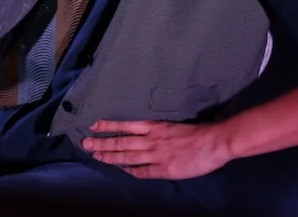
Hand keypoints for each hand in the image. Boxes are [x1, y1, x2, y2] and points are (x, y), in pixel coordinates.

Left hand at [82, 120, 231, 179]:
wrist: (213, 142)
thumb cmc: (196, 132)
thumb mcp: (172, 125)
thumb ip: (156, 130)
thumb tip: (143, 133)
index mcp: (154, 126)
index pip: (125, 125)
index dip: (108, 126)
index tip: (93, 125)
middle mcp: (151, 139)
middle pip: (121, 141)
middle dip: (102, 142)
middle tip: (85, 143)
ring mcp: (156, 155)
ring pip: (128, 155)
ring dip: (110, 156)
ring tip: (95, 155)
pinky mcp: (163, 169)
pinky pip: (143, 171)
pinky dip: (130, 171)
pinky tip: (121, 171)